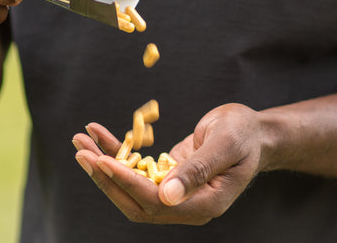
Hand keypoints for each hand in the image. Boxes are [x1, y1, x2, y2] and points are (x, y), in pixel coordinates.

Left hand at [72, 103, 266, 224]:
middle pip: (136, 200)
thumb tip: (166, 196)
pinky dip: (117, 152)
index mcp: (204, 204)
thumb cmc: (244, 134)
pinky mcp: (167, 176)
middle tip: (82, 151)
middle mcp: (186, 205)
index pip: (157, 202)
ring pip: (130, 186)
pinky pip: (136, 169)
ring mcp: (175, 193)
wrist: (254, 132)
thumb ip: (198, 170)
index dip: (128, 183)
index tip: (103, 162)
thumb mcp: (225, 145)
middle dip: (106, 177)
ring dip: (103, 165)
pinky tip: (99, 134)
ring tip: (81, 141)